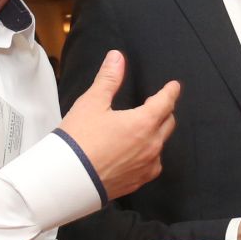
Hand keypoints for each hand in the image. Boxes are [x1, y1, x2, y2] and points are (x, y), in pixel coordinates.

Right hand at [58, 50, 179, 200]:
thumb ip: (108, 79)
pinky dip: (150, 155)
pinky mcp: (137, 182)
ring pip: (161, 145)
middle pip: (167, 123)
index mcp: (144, 123)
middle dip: (164, 111)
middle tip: (157, 104)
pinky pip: (152, 165)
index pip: (165, 102)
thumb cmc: (79, 140)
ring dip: (157, 134)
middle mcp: (151, 145)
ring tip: (146, 128)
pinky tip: (139, 153)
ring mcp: (146, 166)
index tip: (174, 86)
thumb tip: (117, 57)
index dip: (170, 92)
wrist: (67, 180)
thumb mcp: (92, 103)